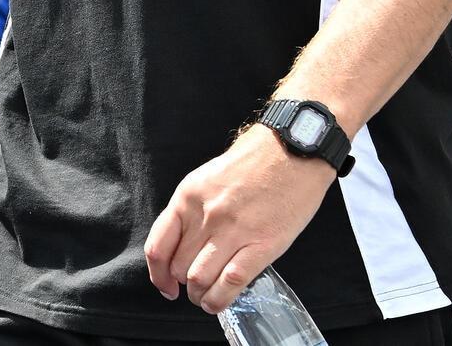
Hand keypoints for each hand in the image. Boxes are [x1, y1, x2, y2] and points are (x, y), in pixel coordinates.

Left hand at [143, 125, 336, 312]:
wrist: (293, 150)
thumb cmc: (254, 161)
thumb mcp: (208, 178)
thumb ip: (193, 209)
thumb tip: (183, 245)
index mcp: (188, 196)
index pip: (158, 246)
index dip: (158, 274)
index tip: (165, 285)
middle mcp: (206, 215)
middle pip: (179, 266)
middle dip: (183, 284)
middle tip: (194, 287)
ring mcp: (233, 231)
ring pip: (200, 279)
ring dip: (200, 295)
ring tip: (206, 297)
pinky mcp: (262, 245)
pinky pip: (231, 282)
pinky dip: (220, 299)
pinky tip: (218, 301)